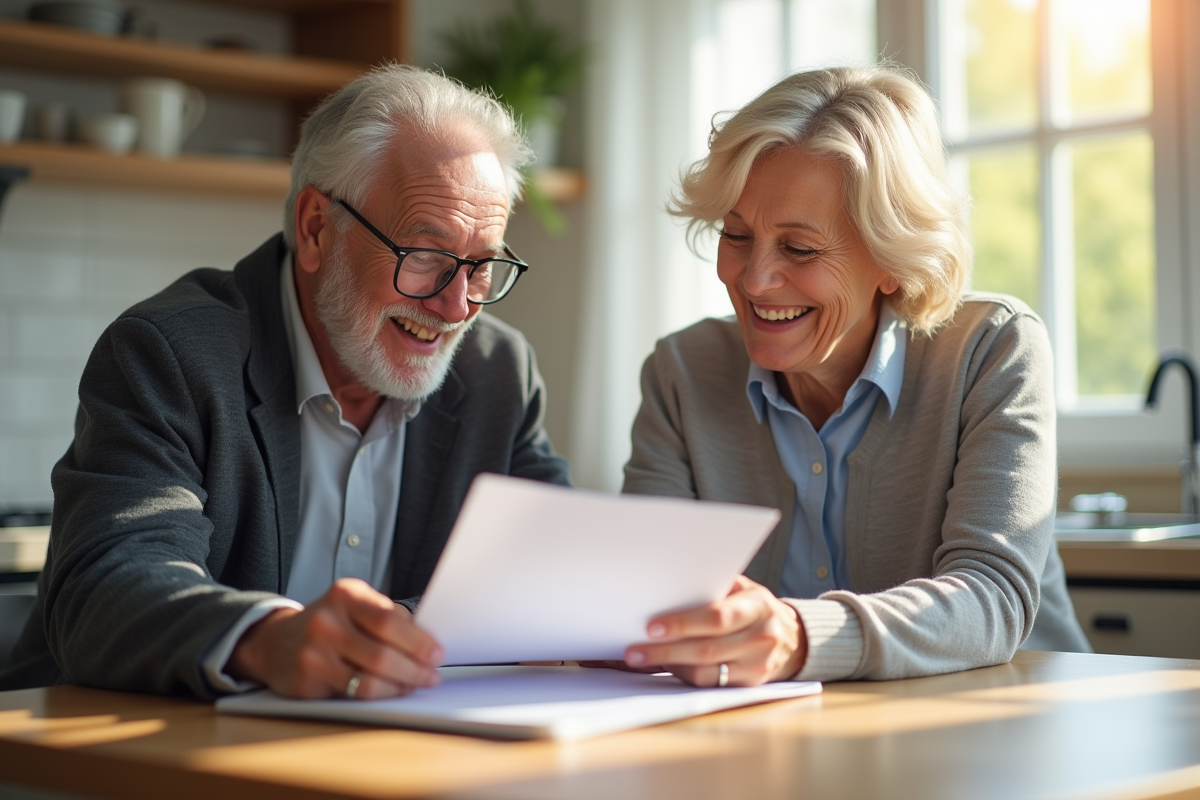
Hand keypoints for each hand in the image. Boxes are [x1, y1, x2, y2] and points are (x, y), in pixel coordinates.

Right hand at [228, 578, 443, 698]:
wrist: (275, 641)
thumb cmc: (328, 623)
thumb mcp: (354, 604)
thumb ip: (386, 616)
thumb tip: (427, 641)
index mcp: (345, 595)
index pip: (389, 620)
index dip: (418, 641)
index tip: (437, 652)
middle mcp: (326, 621)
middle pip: (381, 653)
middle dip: (414, 669)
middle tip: (431, 675)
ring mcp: (313, 653)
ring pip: (368, 680)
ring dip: (400, 686)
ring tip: (414, 684)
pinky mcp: (306, 681)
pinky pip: (352, 695)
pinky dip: (380, 695)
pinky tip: (391, 691)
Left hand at [623, 575, 806, 686]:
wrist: (791, 638)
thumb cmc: (753, 607)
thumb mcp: (741, 589)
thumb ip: (711, 589)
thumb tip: (665, 593)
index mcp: (757, 606)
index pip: (717, 617)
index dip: (683, 623)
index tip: (652, 626)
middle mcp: (761, 637)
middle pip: (706, 649)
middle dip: (665, 650)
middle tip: (634, 650)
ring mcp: (757, 664)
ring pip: (706, 672)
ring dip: (669, 666)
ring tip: (640, 659)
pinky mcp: (750, 683)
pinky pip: (711, 683)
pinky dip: (684, 675)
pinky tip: (666, 666)